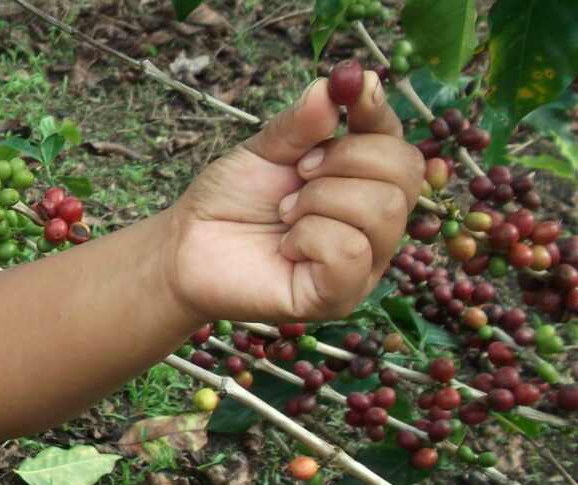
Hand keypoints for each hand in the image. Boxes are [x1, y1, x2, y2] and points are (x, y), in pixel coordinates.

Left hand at [162, 73, 425, 322]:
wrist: (187, 247)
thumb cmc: (230, 200)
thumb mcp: (265, 150)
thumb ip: (303, 121)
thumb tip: (341, 82)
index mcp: (363, 180)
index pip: (398, 139)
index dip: (379, 110)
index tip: (355, 87)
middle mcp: (375, 221)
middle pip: (404, 170)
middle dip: (343, 160)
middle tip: (297, 175)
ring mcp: (365, 261)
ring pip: (382, 209)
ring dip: (319, 200)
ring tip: (285, 213)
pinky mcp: (342, 295)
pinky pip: (352, 251)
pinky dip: (310, 237)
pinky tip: (286, 247)